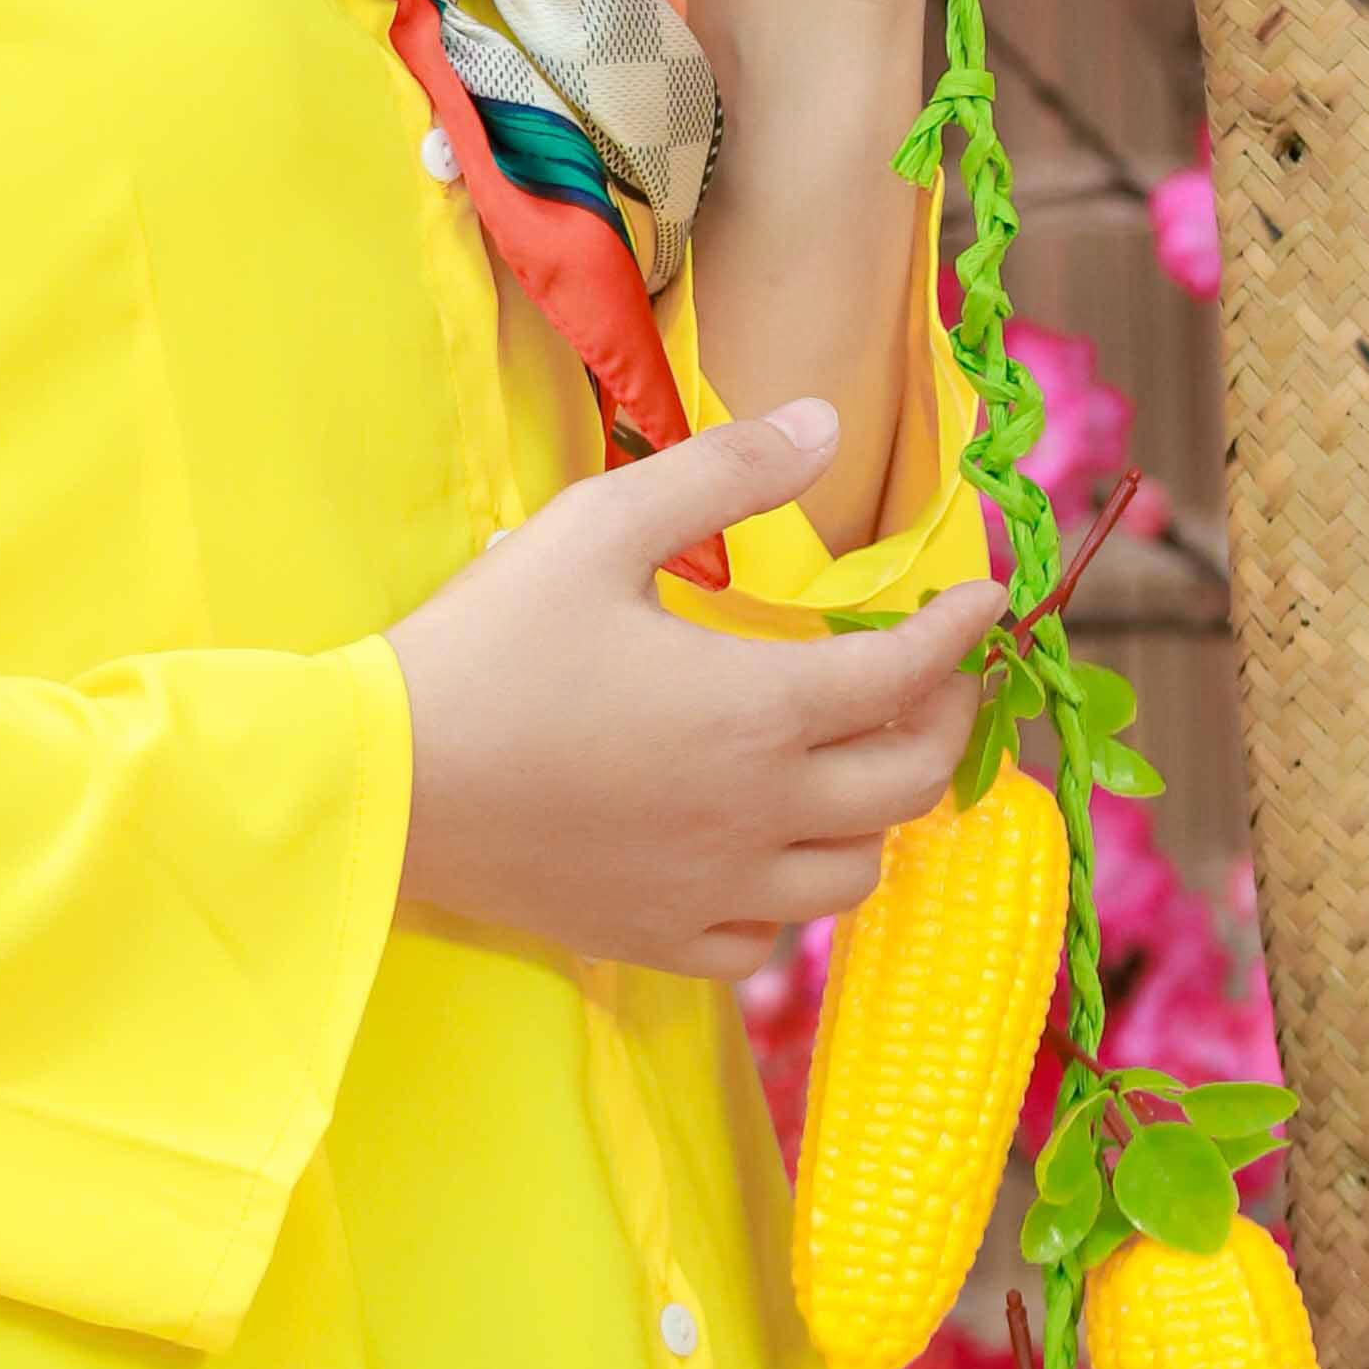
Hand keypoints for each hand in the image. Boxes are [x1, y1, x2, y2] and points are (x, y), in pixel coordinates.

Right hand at [384, 397, 995, 979]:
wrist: (379, 785)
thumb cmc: (487, 647)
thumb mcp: (598, 528)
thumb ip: (722, 474)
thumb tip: (827, 426)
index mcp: (761, 710)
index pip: (908, 674)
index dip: (963, 632)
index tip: (988, 601)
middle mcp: (760, 813)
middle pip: (911, 783)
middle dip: (947, 722)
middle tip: (938, 679)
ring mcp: (712, 889)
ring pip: (855, 872)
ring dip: (876, 814)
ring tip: (856, 763)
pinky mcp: (655, 938)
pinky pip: (767, 941)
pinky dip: (790, 898)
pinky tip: (764, 852)